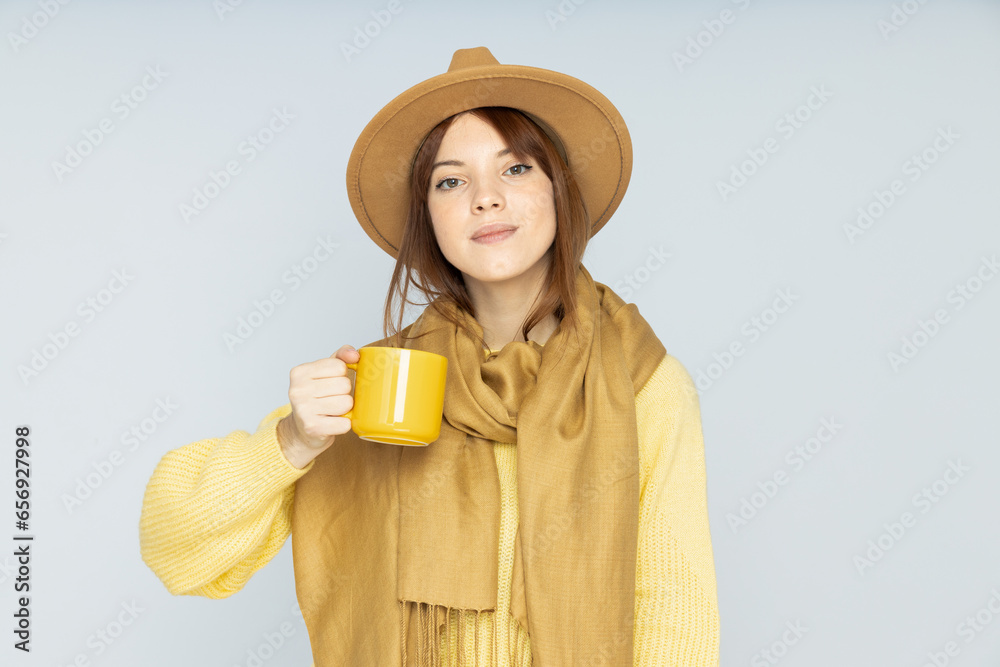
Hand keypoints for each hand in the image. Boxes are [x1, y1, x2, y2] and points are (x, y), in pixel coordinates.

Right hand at [277, 344, 359, 468]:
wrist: (300, 430)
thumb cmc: (317, 398)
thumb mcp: (325, 372)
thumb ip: (341, 356)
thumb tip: (354, 355)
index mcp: (300, 372)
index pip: (339, 366)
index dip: (341, 376)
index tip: (330, 383)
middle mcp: (298, 390)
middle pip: (344, 385)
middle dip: (344, 393)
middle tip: (332, 399)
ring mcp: (303, 410)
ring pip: (346, 403)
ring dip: (345, 409)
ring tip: (332, 411)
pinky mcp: (312, 428)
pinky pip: (345, 423)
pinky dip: (344, 424)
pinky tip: (332, 423)